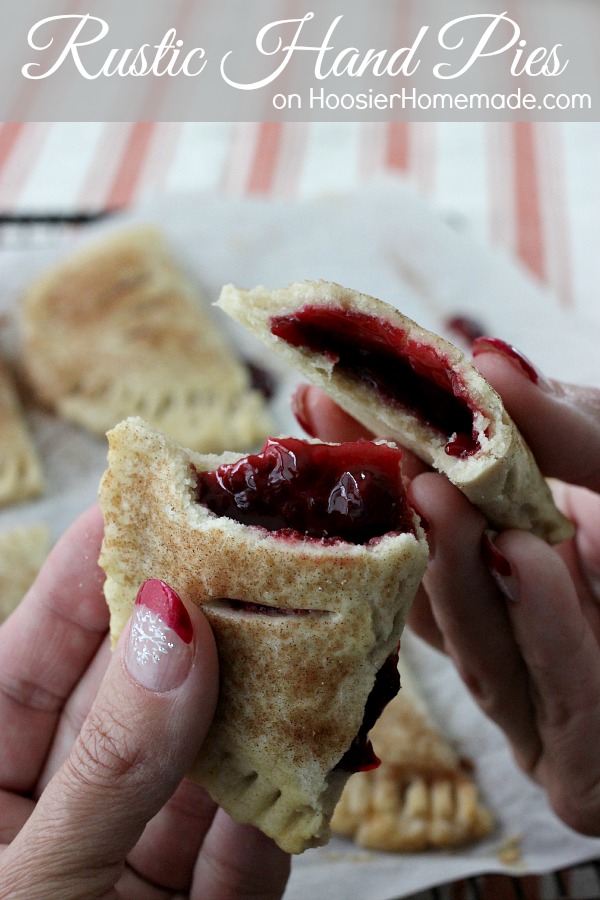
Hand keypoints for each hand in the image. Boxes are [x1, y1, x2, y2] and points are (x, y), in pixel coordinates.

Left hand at [0, 505, 289, 897]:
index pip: (40, 652)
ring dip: (265, 708)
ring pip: (205, 767)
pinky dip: (287, 807)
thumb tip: (176, 628)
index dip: (93, 570)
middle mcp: (62, 811)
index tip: (153, 496)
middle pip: (140, 696)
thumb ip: (109, 765)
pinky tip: (324, 750)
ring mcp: (130, 865)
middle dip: (204, 625)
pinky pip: (246, 856)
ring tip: (319, 631)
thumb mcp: (30, 883)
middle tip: (262, 548)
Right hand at [293, 340, 599, 836]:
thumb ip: (567, 426)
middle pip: (425, 579)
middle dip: (382, 501)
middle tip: (341, 430)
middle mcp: (509, 635)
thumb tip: (488, 359)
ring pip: (470, 641)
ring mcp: (534, 703)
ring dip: (450, 566)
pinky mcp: (575, 764)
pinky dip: (541, 623)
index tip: (320, 397)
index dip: (370, 457)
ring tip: (429, 489)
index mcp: (505, 567)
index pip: (420, 516)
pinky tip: (527, 558)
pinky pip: (554, 691)